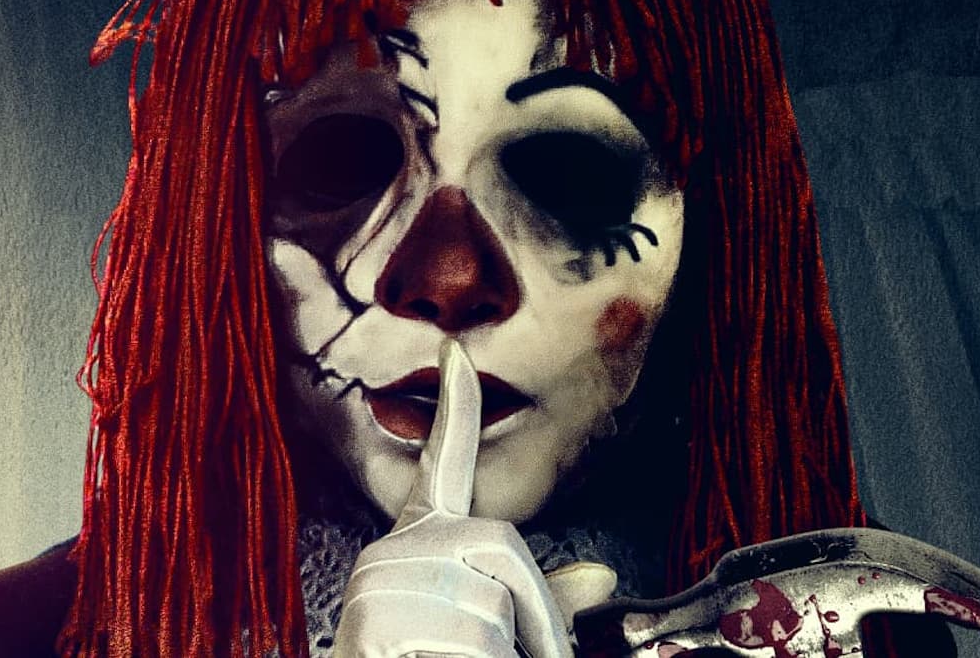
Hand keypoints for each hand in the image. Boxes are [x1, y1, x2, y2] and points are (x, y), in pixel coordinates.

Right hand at [332, 339, 610, 657]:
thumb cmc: (426, 655)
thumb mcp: (487, 625)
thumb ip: (539, 599)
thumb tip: (604, 576)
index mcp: (422, 538)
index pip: (443, 461)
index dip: (457, 407)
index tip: (457, 352)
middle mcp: (397, 545)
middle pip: (501, 544)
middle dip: (534, 611)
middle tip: (529, 657)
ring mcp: (382, 577)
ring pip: (492, 608)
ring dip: (498, 655)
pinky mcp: (375, 617)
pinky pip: (465, 641)